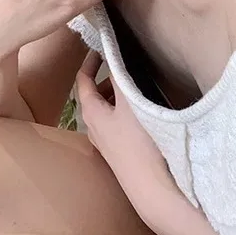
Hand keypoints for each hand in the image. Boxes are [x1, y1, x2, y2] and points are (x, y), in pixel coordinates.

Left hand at [76, 52, 194, 234]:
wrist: (153, 188)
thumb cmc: (139, 142)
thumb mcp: (129, 101)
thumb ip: (120, 75)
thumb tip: (112, 52)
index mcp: (91, 113)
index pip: (83, 81)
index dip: (90, 61)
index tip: (100, 46)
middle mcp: (94, 129)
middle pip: (96, 97)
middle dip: (108, 80)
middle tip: (124, 66)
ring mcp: (108, 145)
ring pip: (108, 112)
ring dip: (118, 97)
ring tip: (137, 87)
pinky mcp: (122, 156)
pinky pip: (119, 126)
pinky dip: (127, 113)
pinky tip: (144, 114)